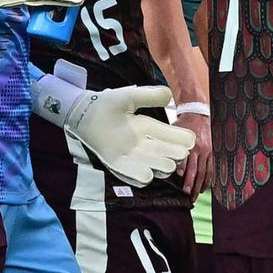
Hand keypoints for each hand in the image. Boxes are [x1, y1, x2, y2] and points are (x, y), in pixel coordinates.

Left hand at [33, 60, 195, 186]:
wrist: (82, 113)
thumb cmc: (106, 104)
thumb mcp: (131, 96)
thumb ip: (150, 95)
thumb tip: (171, 96)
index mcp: (149, 128)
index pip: (174, 137)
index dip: (184, 140)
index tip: (189, 141)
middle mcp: (144, 144)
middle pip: (170, 155)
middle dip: (176, 156)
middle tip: (178, 154)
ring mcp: (131, 156)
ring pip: (157, 167)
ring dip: (163, 167)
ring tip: (166, 164)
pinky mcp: (116, 164)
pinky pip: (134, 176)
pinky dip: (142, 176)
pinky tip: (147, 174)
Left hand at [173, 111, 212, 201]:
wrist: (198, 114)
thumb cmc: (184, 125)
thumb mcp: (175, 133)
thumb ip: (174, 148)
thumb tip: (174, 167)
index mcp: (190, 145)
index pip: (187, 163)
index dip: (185, 175)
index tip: (182, 185)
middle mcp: (200, 149)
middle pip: (196, 170)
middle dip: (192, 184)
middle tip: (188, 196)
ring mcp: (208, 152)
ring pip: (205, 172)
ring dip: (200, 185)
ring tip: (196, 195)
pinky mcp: (212, 152)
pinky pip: (211, 168)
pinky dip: (208, 179)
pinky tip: (204, 188)